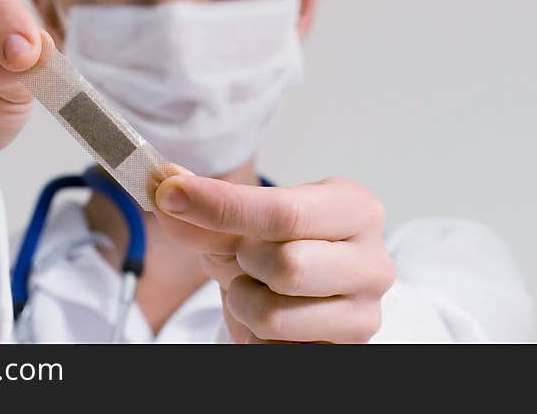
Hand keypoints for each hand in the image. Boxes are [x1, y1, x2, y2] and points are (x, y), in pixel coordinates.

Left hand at [153, 174, 394, 342]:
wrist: (288, 292)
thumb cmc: (272, 246)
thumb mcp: (235, 221)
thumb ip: (201, 205)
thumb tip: (162, 182)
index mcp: (355, 208)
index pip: (284, 211)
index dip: (221, 205)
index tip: (171, 193)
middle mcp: (373, 261)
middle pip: (286, 266)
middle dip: (245, 263)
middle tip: (246, 257)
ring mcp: (365, 314)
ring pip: (276, 315)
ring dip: (244, 302)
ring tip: (255, 289)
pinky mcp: (347, 354)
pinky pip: (276, 351)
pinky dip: (254, 335)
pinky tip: (267, 318)